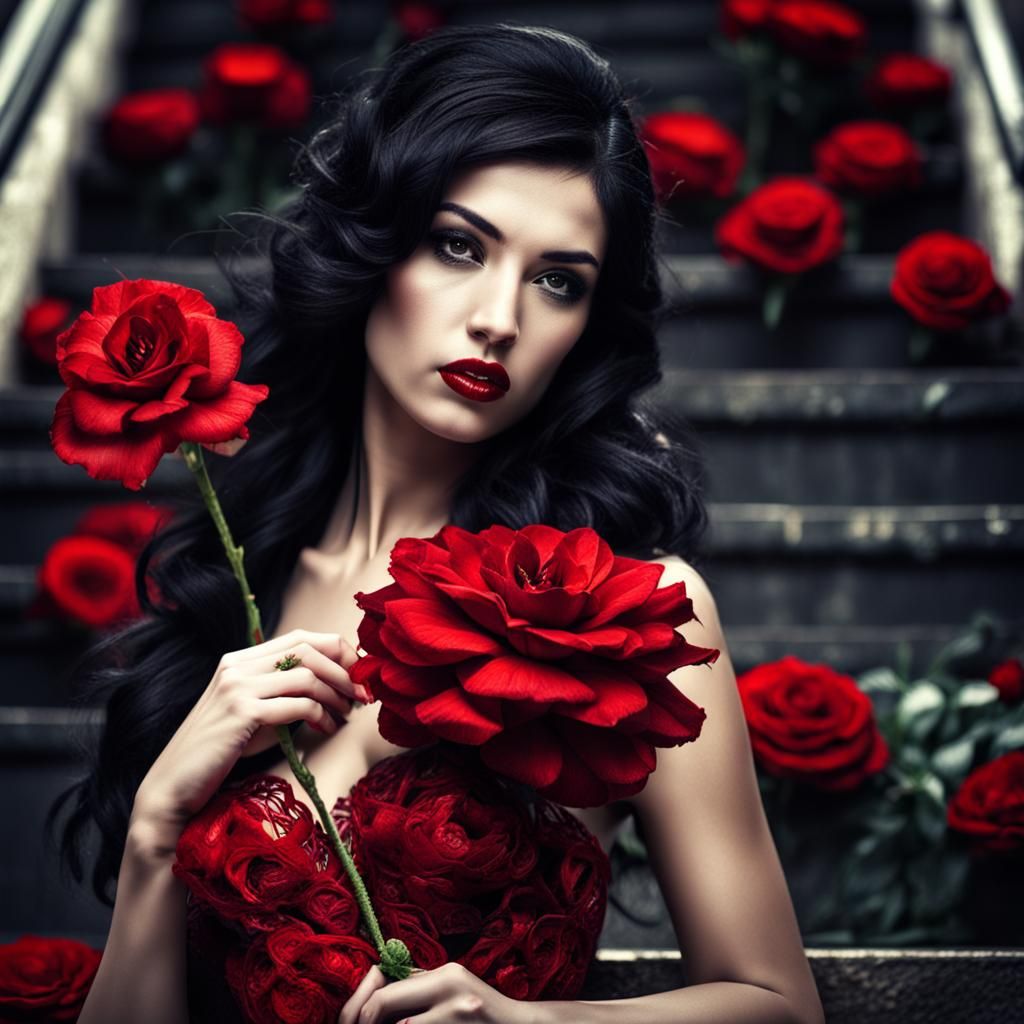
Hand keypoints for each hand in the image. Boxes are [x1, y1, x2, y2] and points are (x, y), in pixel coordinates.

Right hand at [131, 628, 367, 847]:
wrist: (175, 784)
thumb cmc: (222, 751)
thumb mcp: (256, 712)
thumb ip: (284, 692)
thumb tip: (336, 683)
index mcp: (241, 659)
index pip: (301, 637)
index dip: (337, 651)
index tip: (358, 674)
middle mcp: (238, 666)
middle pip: (308, 649)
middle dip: (345, 671)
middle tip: (364, 695)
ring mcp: (237, 687)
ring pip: (307, 675)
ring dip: (337, 695)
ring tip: (348, 715)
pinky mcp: (242, 713)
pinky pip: (297, 705)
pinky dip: (321, 716)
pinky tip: (329, 730)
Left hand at [338, 962, 536, 1023]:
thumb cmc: (483, 1016)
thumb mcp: (452, 992)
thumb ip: (419, 990)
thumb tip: (373, 995)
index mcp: (442, 972)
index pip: (382, 983)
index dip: (357, 1006)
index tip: (351, 1023)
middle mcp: (448, 984)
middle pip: (381, 1003)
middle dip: (362, 1022)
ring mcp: (456, 1010)